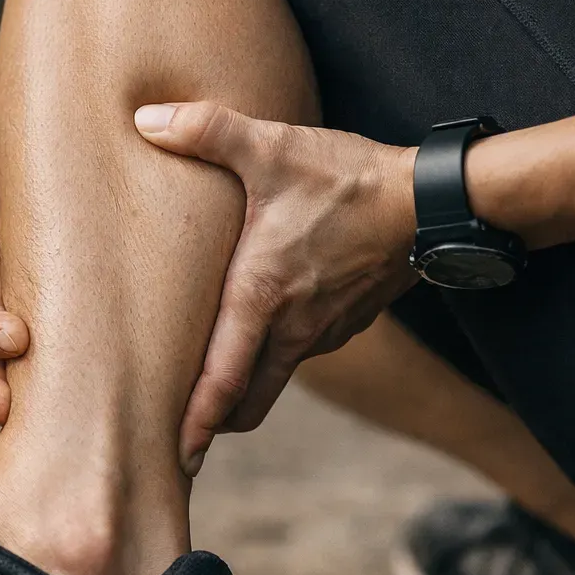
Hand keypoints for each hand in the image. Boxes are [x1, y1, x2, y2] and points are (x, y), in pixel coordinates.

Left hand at [134, 101, 417, 473]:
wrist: (431, 202)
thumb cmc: (348, 178)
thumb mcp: (274, 147)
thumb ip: (206, 132)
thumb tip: (144, 117)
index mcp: (262, 296)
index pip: (223, 380)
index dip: (195, 422)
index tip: (170, 456)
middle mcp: (291, 327)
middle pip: (247, 403)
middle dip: (213, 422)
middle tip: (179, 436)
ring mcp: (322, 332)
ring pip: (272, 378)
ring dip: (243, 387)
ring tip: (209, 384)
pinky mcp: (344, 324)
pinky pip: (299, 351)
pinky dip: (276, 355)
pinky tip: (262, 329)